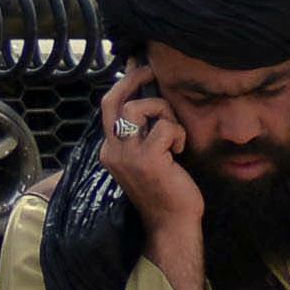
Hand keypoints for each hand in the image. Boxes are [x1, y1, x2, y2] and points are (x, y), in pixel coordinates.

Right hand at [95, 67, 201, 239]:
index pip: (108, 107)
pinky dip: (178, 133)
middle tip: (152, 71)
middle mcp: (112, 151)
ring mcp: (126, 155)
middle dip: (134, 79)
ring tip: (174, 133)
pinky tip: (180, 151)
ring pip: (139, 109)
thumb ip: (140, 133)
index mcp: (109, 150)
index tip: (136, 65)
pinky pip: (165, 126)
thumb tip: (145, 98)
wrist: (171, 224)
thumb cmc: (165, 190)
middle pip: (114, 101)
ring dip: (164, 113)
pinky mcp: (147, 159)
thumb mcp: (144, 157)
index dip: (123, 83)